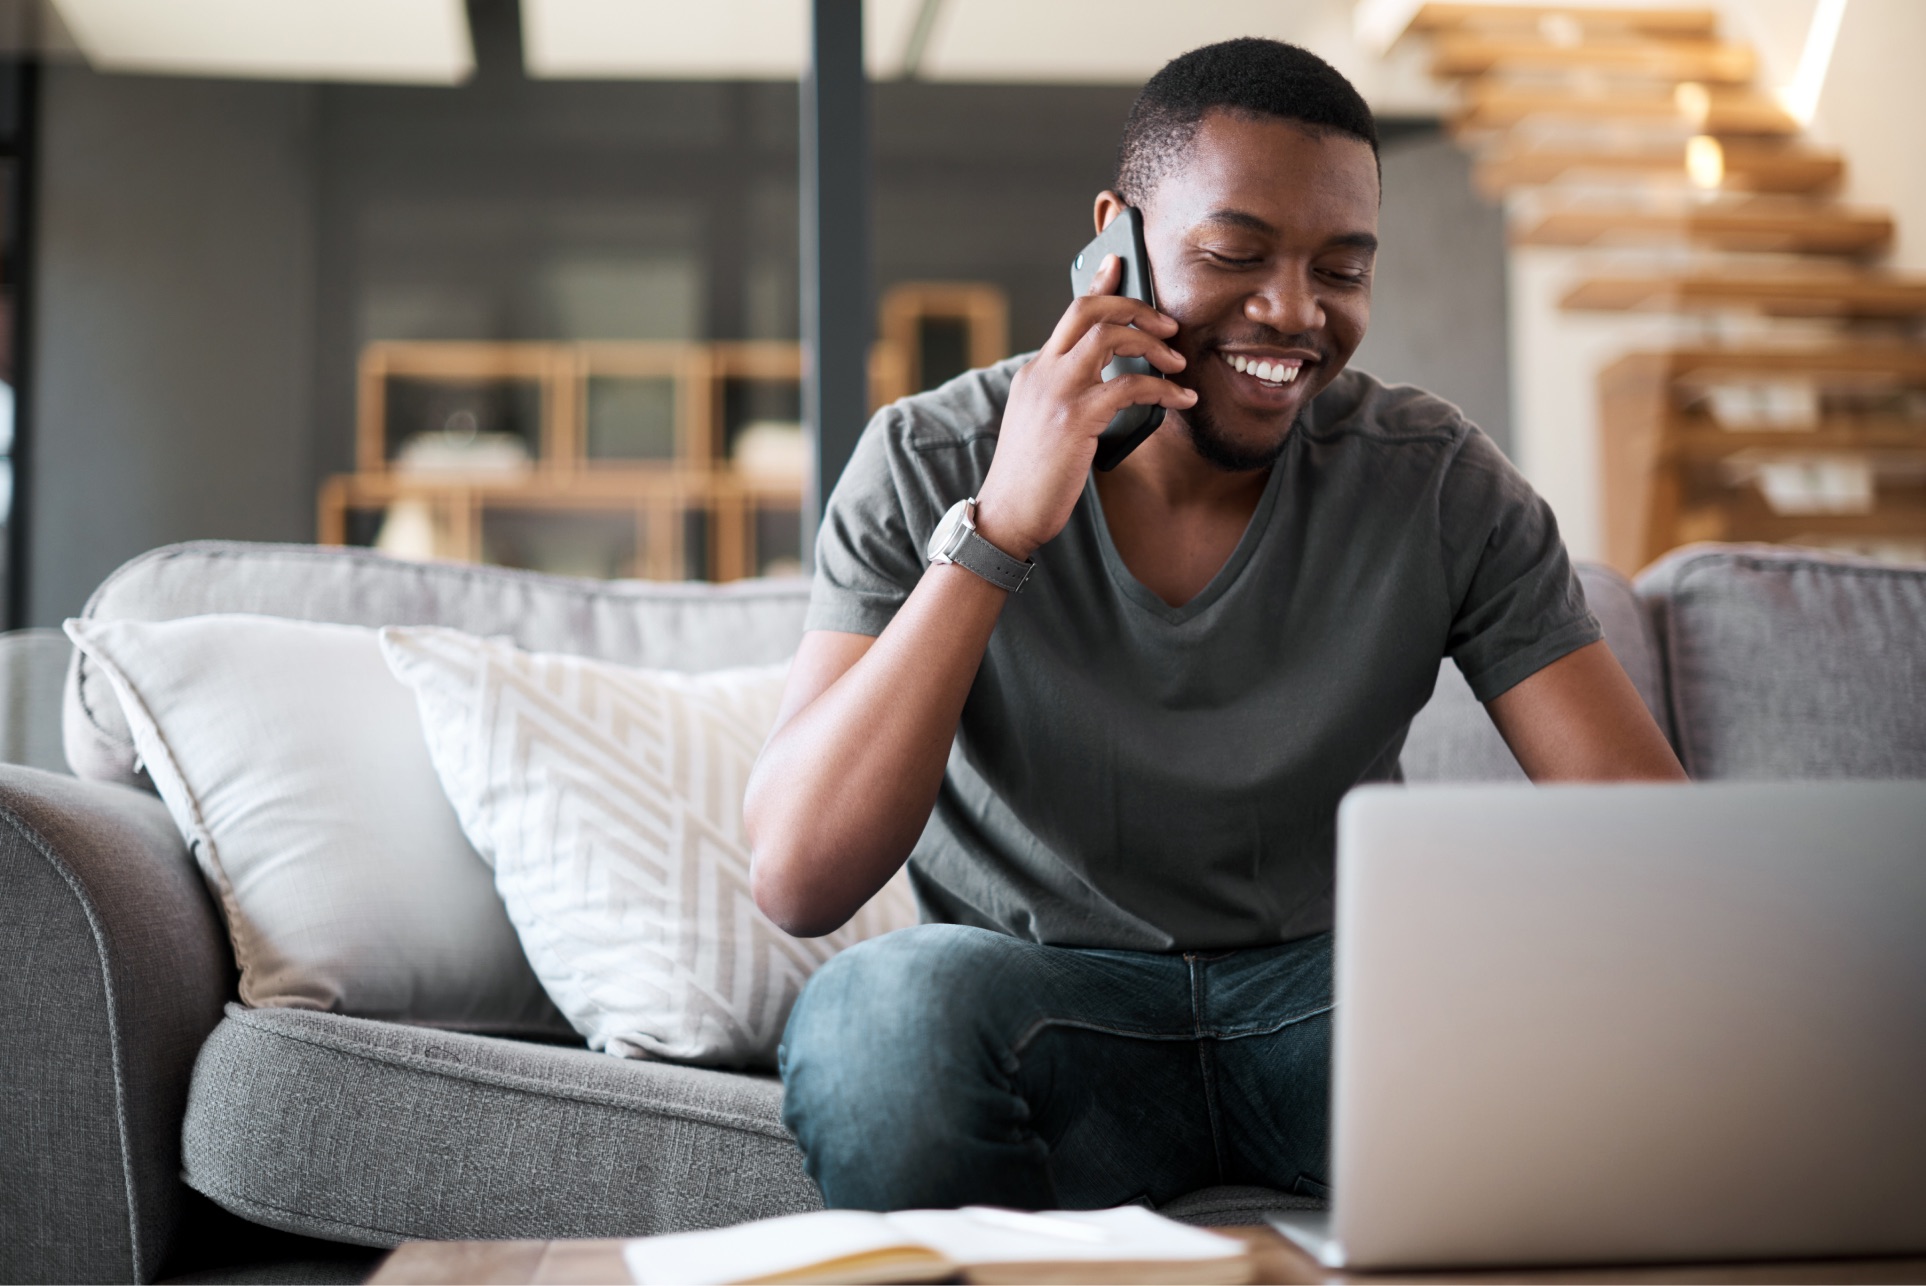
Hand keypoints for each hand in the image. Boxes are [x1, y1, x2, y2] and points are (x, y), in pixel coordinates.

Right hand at [972, 255, 1196, 558]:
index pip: (1070, 315)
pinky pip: (1129, 386)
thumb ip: (1068, 396)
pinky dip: (1163, 389)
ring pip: (1110, 337)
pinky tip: (1181, 400)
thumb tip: (1114, 383)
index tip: (1121, 264)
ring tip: (1177, 361)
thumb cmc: (1032, 478)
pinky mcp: (1074, 419)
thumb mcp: (1043, 425)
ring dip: (1152, 343)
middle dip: (1135, 307)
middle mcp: (1042, 373)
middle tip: (1167, 325)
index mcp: (1035, 372)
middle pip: (1089, 311)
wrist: (1007, 514)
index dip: (1098, 285)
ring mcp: (1056, 393)